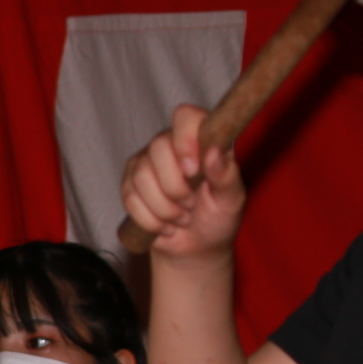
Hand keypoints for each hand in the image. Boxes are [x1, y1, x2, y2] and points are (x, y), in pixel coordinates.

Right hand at [121, 104, 246, 260]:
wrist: (196, 247)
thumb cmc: (218, 218)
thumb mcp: (232, 200)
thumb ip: (227, 175)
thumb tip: (214, 152)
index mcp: (202, 139)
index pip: (186, 116)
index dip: (185, 140)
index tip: (193, 170)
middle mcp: (172, 144)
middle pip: (158, 147)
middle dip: (174, 186)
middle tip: (190, 203)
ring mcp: (147, 162)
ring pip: (142, 176)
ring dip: (164, 207)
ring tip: (181, 217)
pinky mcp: (130, 184)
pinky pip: (130, 198)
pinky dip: (150, 219)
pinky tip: (165, 225)